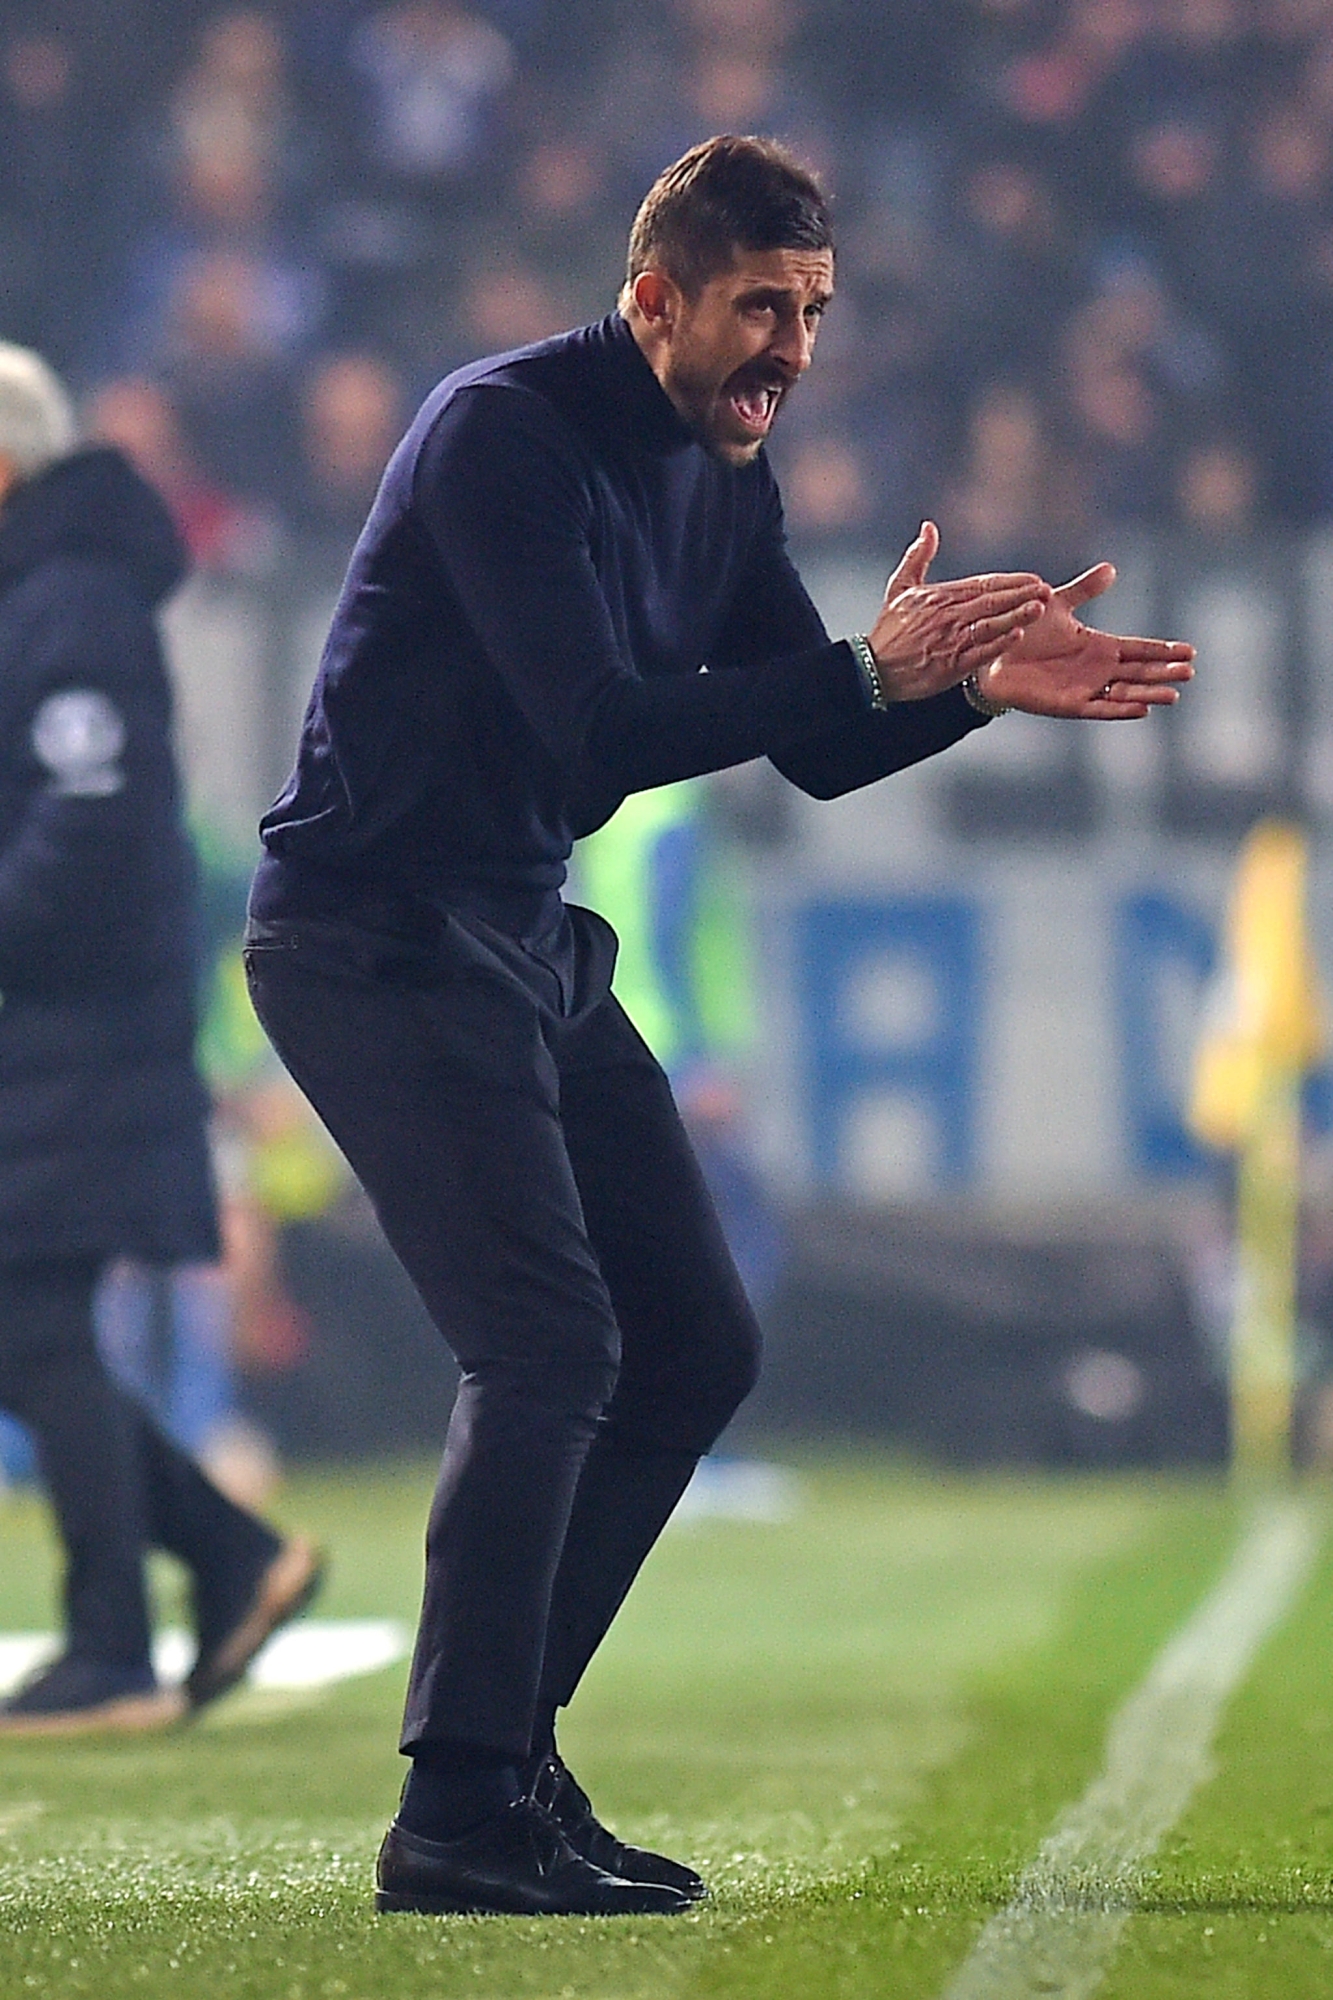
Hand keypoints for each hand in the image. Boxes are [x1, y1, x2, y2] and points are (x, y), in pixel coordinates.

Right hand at [866, 521, 1050, 701]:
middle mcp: (948, 615)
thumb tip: (929, 527)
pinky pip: (979, 652)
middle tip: (1047, 590)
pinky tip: (1016, 635)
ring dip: (1015, 614)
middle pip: (991, 601)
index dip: (1011, 581)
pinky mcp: (949, 665)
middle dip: (1021, 594)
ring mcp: (950, 640)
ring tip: (1039, 607)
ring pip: (989, 623)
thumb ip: (918, 556)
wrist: (873, 668)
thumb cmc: (888, 630)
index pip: (983, 584)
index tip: (1034, 579)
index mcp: (940, 596)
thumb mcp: (899, 587)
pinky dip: (997, 643)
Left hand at [978, 564, 1195, 718]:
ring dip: (1149, 693)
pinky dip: (1120, 709)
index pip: (1140, 648)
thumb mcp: (1058, 604)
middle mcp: (1098, 669)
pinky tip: (1141, 709)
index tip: (1190, 651)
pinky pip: (1100, 708)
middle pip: (1140, 671)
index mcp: (1099, 645)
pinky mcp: (1069, 705)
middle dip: (1164, 672)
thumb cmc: (1025, 630)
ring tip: (1173, 695)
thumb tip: (1112, 568)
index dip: (1164, 650)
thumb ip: (1085, 590)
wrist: (993, 654)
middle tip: (1190, 672)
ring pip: (1126, 692)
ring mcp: (1085, 688)